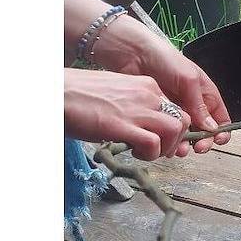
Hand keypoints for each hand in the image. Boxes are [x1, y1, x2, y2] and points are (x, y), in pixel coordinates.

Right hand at [65, 69, 190, 160]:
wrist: (57, 92)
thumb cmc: (79, 94)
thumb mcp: (116, 94)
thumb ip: (132, 105)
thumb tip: (137, 123)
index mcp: (147, 85)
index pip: (176, 107)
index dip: (172, 127)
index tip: (161, 138)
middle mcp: (148, 94)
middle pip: (183, 119)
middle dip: (176, 139)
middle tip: (159, 149)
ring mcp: (138, 109)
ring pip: (175, 130)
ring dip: (166, 147)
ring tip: (147, 152)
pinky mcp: (123, 125)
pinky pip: (154, 143)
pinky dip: (150, 154)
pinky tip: (134, 153)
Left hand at [93, 18, 231, 152]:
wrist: (135, 56)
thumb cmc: (167, 61)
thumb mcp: (189, 80)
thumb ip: (200, 105)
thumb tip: (211, 129)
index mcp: (206, 95)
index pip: (220, 118)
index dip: (221, 132)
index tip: (216, 141)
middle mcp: (193, 105)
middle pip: (204, 131)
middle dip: (202, 142)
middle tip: (196, 148)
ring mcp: (175, 111)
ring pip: (185, 135)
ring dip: (184, 144)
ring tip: (177, 148)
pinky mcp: (159, 115)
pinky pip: (167, 132)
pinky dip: (168, 140)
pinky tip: (163, 142)